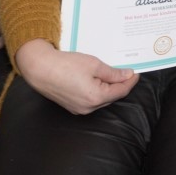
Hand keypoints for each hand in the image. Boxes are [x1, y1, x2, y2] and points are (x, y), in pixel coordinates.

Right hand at [15, 39, 137, 114]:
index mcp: (96, 98)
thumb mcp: (94, 65)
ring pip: (101, 99)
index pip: (121, 91)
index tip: (136, 73)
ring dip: (108, 88)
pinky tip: (97, 79)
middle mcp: (88, 108)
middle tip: (125, 71)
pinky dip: (97, 90)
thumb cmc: (65, 65)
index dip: (130, 81)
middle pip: (112, 96)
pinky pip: (90, 100)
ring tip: (111, 73)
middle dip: (120, 84)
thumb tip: (127, 75)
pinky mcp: (71, 106)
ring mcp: (78, 109)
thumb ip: (113, 73)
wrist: (39, 69)